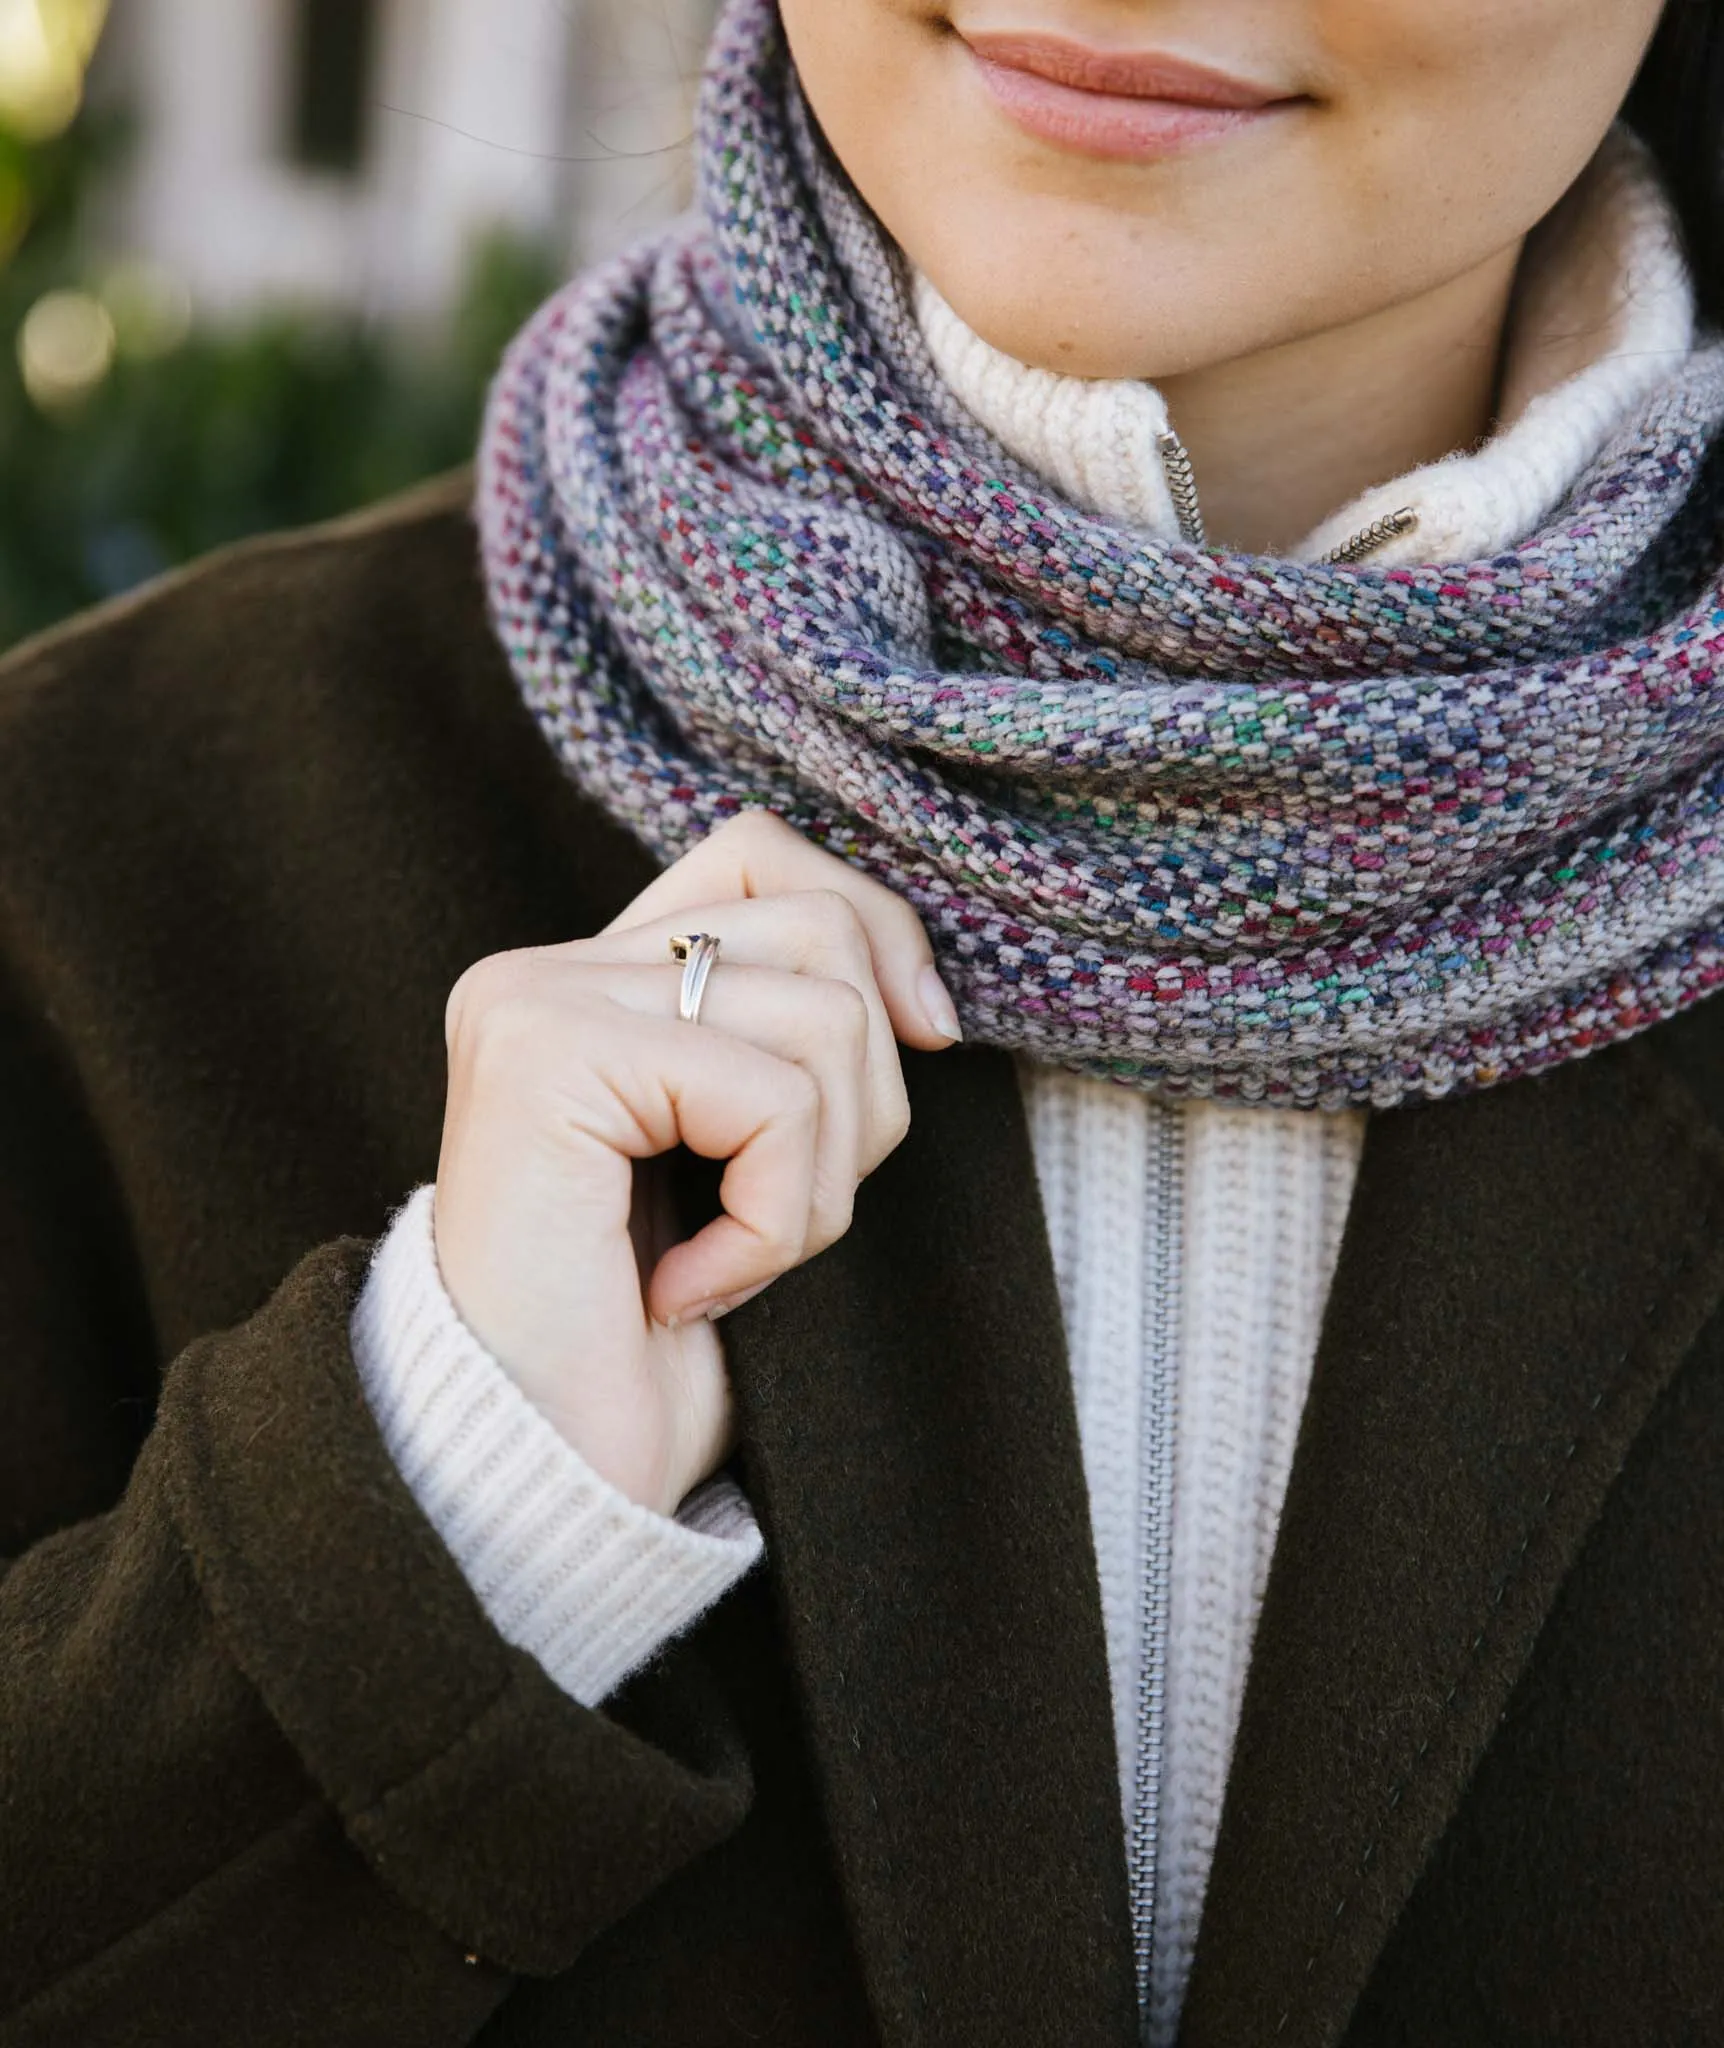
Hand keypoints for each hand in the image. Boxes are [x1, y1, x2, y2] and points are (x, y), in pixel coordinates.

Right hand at [432, 813, 962, 1515]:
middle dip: (866, 1094)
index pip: (764, 851)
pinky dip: (776, 1221)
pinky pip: (773, 1099)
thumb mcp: (750, 1167)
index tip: (926, 1036)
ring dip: (821, 1178)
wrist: (534, 1478)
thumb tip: (923, 992)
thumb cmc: (646, 1346)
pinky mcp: (547, 1055)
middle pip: (820, 922)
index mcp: (590, 980)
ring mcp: (538, 1000)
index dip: (874, 927)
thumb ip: (791, 1043)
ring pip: (822, 1009)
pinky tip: (692, 1289)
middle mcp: (547, 968)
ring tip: (733, 1260)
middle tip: (782, 1218)